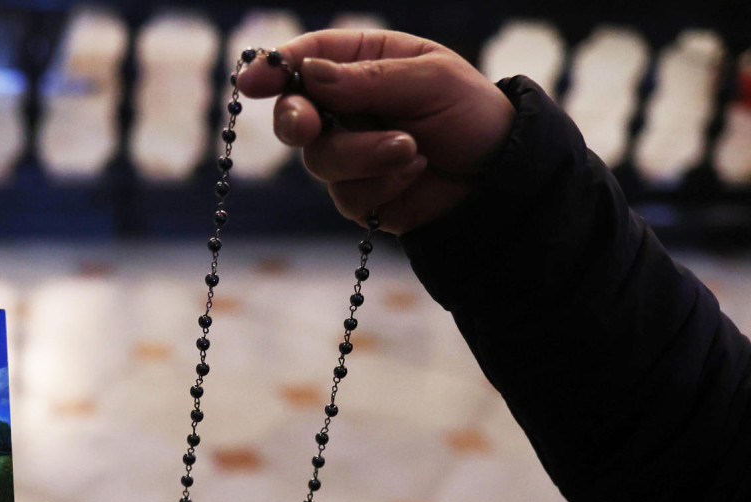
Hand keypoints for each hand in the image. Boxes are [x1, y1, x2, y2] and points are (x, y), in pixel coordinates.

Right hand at [237, 29, 514, 233]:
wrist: (499, 178)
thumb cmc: (471, 113)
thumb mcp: (430, 80)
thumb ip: (369, 78)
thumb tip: (311, 75)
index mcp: (364, 62)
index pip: (310, 57)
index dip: (276, 67)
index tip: (251, 80)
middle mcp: (348, 106)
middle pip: (295, 113)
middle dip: (297, 120)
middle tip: (307, 126)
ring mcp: (350, 152)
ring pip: (321, 160)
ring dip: (365, 155)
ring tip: (412, 149)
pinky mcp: (359, 194)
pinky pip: (346, 195)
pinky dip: (382, 184)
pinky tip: (415, 173)